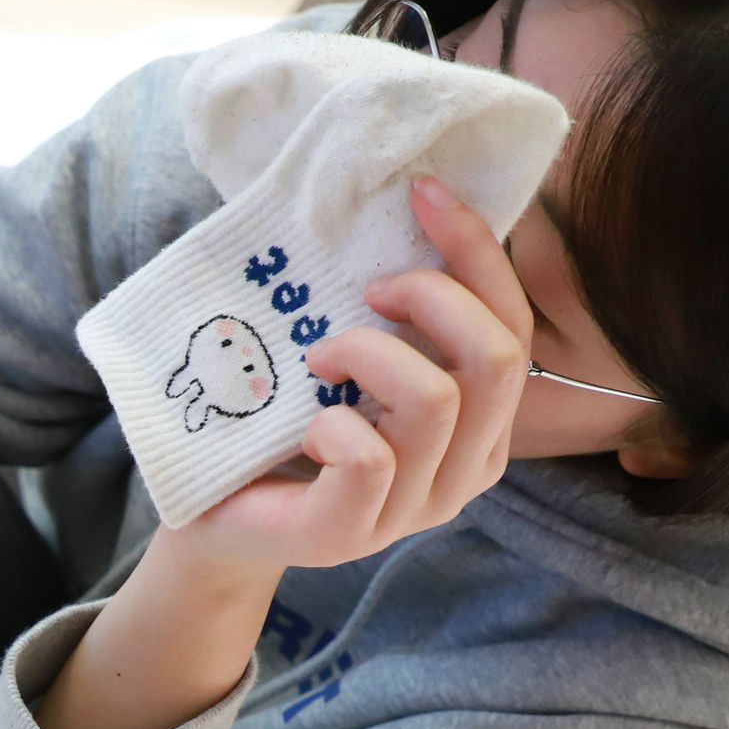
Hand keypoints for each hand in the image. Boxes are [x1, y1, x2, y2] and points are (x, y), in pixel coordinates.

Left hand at [173, 172, 533, 570]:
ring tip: (318, 358)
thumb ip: (400, 311)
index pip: (513, 327)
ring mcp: (412, 510)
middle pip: (497, 359)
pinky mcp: (350, 535)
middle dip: (432, 297)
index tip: (422, 192)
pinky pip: (369, 459)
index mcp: (482, 422)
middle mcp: (465, 469)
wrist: (215, 510)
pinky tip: (306, 426)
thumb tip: (415, 200)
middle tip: (367, 291)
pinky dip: (332, 425)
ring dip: (368, 353)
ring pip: (436, 402)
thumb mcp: (358, 355)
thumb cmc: (288, 421)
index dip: (477, 251)